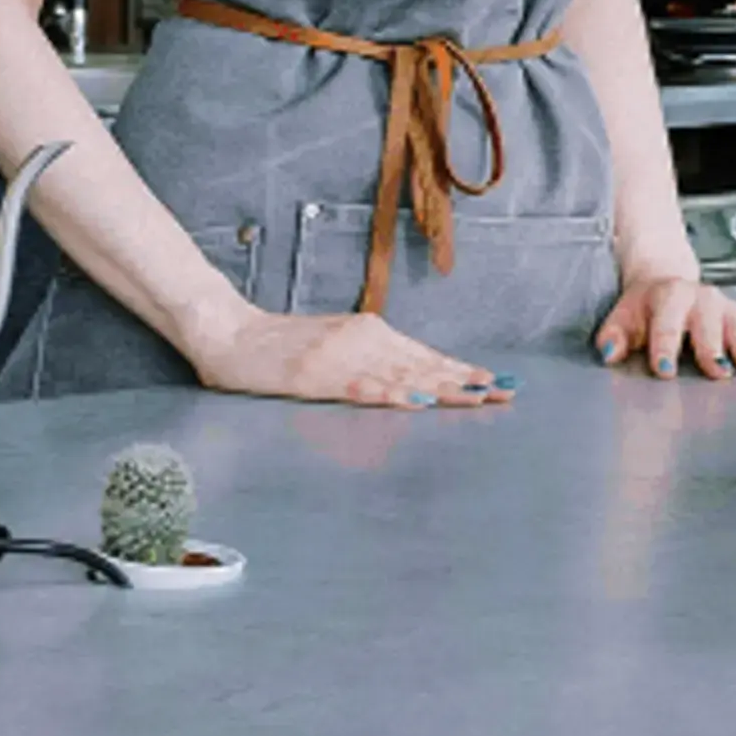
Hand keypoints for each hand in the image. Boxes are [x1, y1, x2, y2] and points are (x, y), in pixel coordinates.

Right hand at [185, 305, 513, 410]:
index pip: (424, 357)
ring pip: (401, 376)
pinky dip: (389, 394)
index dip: (461, 370)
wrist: (228, 332)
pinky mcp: (315, 374)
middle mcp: (362, 339)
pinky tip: (413, 402)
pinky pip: (359, 386)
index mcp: (368, 332)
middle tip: (506, 393)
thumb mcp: (333, 345)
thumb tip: (412, 379)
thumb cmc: (279, 345)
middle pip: (422, 366)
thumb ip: (369, 358)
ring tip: (476, 397)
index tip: (496, 382)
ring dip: (441, 389)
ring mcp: (340, 356)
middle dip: (466, 382)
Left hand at [594, 274, 735, 379]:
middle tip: (719, 372)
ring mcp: (724, 306)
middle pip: (708, 324)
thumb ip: (613, 337)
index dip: (665, 347)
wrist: (666, 281)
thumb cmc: (645, 307)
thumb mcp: (623, 317)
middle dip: (713, 348)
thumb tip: (609, 354)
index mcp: (669, 297)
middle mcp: (700, 299)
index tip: (665, 369)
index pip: (666, 324)